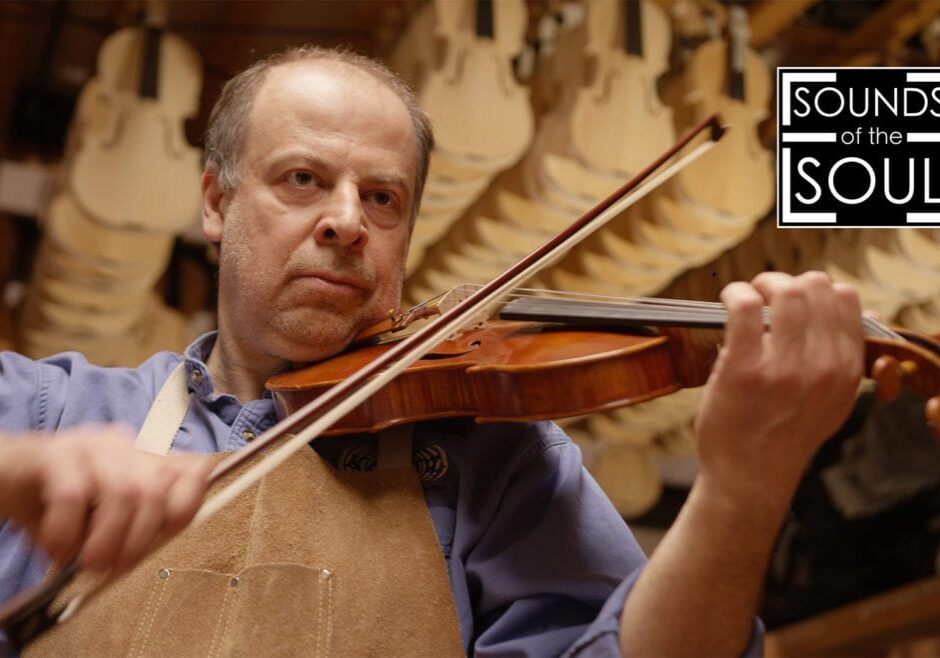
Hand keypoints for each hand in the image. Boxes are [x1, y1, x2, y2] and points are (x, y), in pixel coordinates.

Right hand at [0, 425, 211, 573]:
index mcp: (143, 457)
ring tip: (87, 563)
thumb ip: (136, 525)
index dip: (188, 503)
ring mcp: (90, 444)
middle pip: (157, 489)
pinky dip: (68, 531)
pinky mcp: (53, 452)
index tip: (165, 537)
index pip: (188, 472)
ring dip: (107, 539)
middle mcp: (124, 445)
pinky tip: (56, 548)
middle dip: (140, 538)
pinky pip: (74, 494)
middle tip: (115, 567)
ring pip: (124, 491)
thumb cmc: (52, 503)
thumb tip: (162, 540)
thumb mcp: (101, 518)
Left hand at [694, 271, 863, 509]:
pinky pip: (744, 307)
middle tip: (763, 294)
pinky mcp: (744, 369)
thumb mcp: (831, 402)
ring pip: (784, 291)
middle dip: (784, 282)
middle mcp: (823, 367)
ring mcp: (784, 368)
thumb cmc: (783, 435)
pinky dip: (734, 293)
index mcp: (846, 371)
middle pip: (815, 286)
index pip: (846, 299)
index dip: (815, 289)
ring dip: (759, 284)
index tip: (792, 300)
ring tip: (745, 297)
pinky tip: (727, 301)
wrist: (750, 477)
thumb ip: (840, 360)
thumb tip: (851, 311)